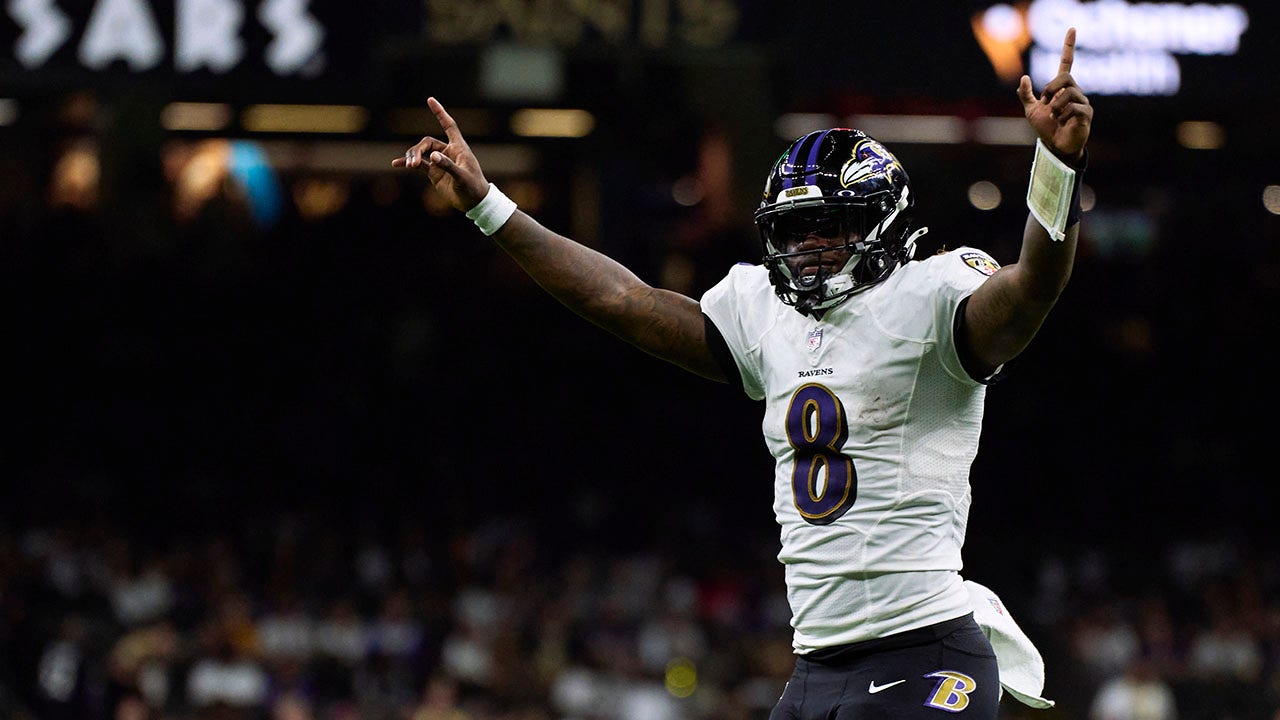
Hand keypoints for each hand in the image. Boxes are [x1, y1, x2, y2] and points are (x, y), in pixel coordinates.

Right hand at [391, 97, 489, 211]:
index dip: (440, 113)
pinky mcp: (433, 172)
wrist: (472, 202)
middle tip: (413, 163)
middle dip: (417, 150)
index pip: (448, 125)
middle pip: (427, 142)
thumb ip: (448, 165)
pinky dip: (407, 163)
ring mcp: (439, 161)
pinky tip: (396, 164)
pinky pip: (418, 164)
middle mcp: (447, 151)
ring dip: (412, 157)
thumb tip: (432, 156)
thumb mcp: (462, 176)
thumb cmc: (473, 187)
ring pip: (421, 152)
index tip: (430, 100)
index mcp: (458, 147)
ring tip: (409, 166)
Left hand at [1017, 28, 1091, 164]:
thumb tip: (1024, 77)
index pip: (1066, 63)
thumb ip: (1026, 95)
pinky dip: (1062, 115)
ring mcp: (1083, 102)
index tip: (1072, 28)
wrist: (1055, 146)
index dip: (1068, 46)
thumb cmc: (1047, 128)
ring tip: (1053, 116)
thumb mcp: (1031, 110)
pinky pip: (1074, 107)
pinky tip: (1061, 121)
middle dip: (1051, 88)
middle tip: (1045, 102)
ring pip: (1069, 93)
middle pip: (1065, 77)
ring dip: (1055, 106)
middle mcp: (1075, 91)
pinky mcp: (1087, 114)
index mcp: (1062, 88)